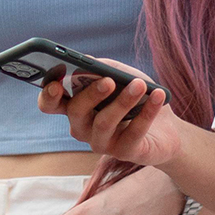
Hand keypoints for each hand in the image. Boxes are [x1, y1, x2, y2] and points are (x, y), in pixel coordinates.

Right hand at [38, 60, 181, 167]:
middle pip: (76, 112)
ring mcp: (102, 143)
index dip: (48, 96)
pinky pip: (133, 133)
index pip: (50, 104)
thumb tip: (87, 61)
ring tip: (140, 85)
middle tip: (108, 81)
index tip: (55, 84)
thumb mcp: (120, 75)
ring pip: (104, 123)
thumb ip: (103, 68)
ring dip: (123, 101)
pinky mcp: (125, 153)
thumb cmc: (136, 96)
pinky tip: (157, 96)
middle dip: (90, 95)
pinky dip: (147, 112)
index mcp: (75, 105)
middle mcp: (83, 127)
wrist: (167, 127)